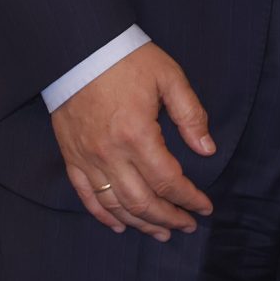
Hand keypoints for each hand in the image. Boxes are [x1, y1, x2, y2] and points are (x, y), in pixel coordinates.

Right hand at [51, 42, 216, 239]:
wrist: (79, 47)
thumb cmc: (126, 59)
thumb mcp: (168, 77)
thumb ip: (191, 115)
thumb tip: (207, 149)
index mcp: (137, 135)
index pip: (168, 181)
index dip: (189, 198)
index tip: (205, 207)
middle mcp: (110, 154)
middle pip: (143, 202)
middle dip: (169, 218)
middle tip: (187, 226)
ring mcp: (88, 158)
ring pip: (116, 205)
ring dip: (141, 224)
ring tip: (161, 232)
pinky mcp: (72, 156)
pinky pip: (87, 196)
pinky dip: (104, 215)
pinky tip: (120, 225)